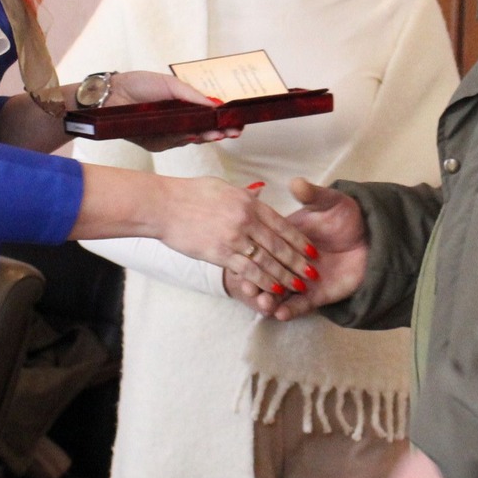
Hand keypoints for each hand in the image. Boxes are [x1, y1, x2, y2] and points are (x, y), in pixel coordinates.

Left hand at [106, 71, 239, 153]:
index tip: (238, 122)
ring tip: (218, 133)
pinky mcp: (156, 144)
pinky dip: (184, 139)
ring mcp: (169, 134)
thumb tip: (215, 104)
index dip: (224, 120)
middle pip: (205, 130)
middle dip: (221, 132)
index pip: (210, 116)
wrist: (110, 95)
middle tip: (233, 132)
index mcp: (185, 106)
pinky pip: (173, 143)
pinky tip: (194, 134)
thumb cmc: (138, 84)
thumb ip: (192, 95)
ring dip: (206, 137)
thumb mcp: (170, 84)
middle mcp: (179, 122)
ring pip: (192, 139)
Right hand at [153, 174, 313, 296]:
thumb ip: (244, 196)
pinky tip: (276, 290)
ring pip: (268, 261)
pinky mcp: (221, 254)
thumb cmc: (190, 194)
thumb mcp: (224, 187)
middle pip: (279, 245)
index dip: (299, 240)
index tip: (312, 251)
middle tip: (314, 274)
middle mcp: (246, 220)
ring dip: (286, 276)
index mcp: (249, 203)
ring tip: (301, 287)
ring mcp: (234, 238)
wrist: (163, 205)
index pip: (281, 224)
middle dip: (299, 262)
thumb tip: (259, 195)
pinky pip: (248, 271)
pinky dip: (264, 282)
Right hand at [241, 178, 367, 319]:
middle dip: (256, 284)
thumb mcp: (329, 203)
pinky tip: (282, 314)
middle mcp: (289, 262)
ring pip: (280, 294)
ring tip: (266, 304)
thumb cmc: (347, 216)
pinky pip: (299, 307)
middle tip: (249, 290)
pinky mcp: (316, 295)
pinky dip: (289, 311)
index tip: (241, 264)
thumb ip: (312, 195)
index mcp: (285, 239)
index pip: (264, 249)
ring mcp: (301, 280)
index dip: (252, 257)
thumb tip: (296, 182)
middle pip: (267, 275)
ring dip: (269, 301)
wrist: (372, 237)